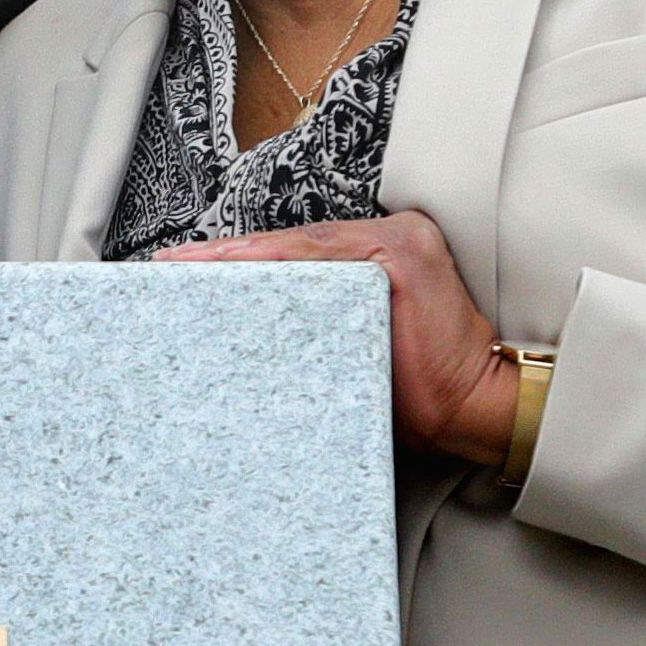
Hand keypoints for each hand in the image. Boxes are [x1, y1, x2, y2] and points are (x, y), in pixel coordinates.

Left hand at [151, 210, 514, 467]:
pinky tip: (233, 265)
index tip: (184, 267)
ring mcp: (397, 241)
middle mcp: (388, 238)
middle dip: (226, 256)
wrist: (476, 408)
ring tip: (186, 266)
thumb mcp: (355, 351)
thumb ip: (316, 327)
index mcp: (377, 259)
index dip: (239, 260)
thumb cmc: (419, 390)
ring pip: (298, 245)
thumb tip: (247, 337)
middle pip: (290, 245)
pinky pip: (321, 254)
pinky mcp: (401, 255)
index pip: (295, 255)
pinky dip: (275, 258)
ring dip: (239, 256)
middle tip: (169, 264)